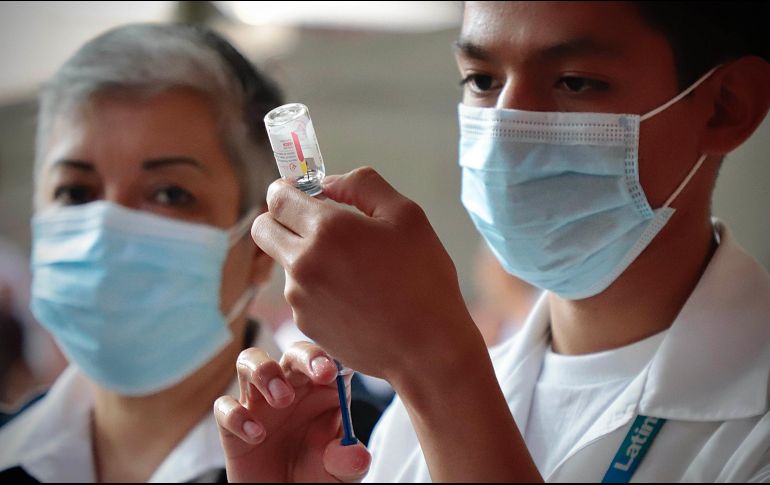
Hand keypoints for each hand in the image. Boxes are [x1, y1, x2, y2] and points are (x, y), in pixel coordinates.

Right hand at [214, 342, 370, 482]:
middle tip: (320, 373)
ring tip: (282, 398)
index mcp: (323, 391)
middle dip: (306, 356)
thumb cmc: (318, 476)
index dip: (332, 358)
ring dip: (265, 371)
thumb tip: (358, 455)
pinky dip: (237, 416)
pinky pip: (225, 406)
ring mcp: (259, 402)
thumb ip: (348, 462)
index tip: (335, 371)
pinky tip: (257, 434)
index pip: (329, 361)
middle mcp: (291, 388)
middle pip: (294, 353)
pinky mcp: (232, 424)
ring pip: (250, 360)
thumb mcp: (341, 474)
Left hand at [251, 167, 483, 381]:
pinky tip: (353, 295)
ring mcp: (300, 297)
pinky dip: (317, 287)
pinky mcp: (305, 324)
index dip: (285, 189)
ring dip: (304, 255)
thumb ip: (362, 185)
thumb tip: (327, 183)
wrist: (426, 348)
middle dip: (280, 218)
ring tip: (352, 267)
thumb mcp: (406, 215)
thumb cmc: (423, 279)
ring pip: (284, 262)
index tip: (301, 191)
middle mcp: (303, 263)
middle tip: (312, 222)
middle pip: (263, 229)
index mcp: (326, 230)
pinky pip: (299, 293)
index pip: (277, 197)